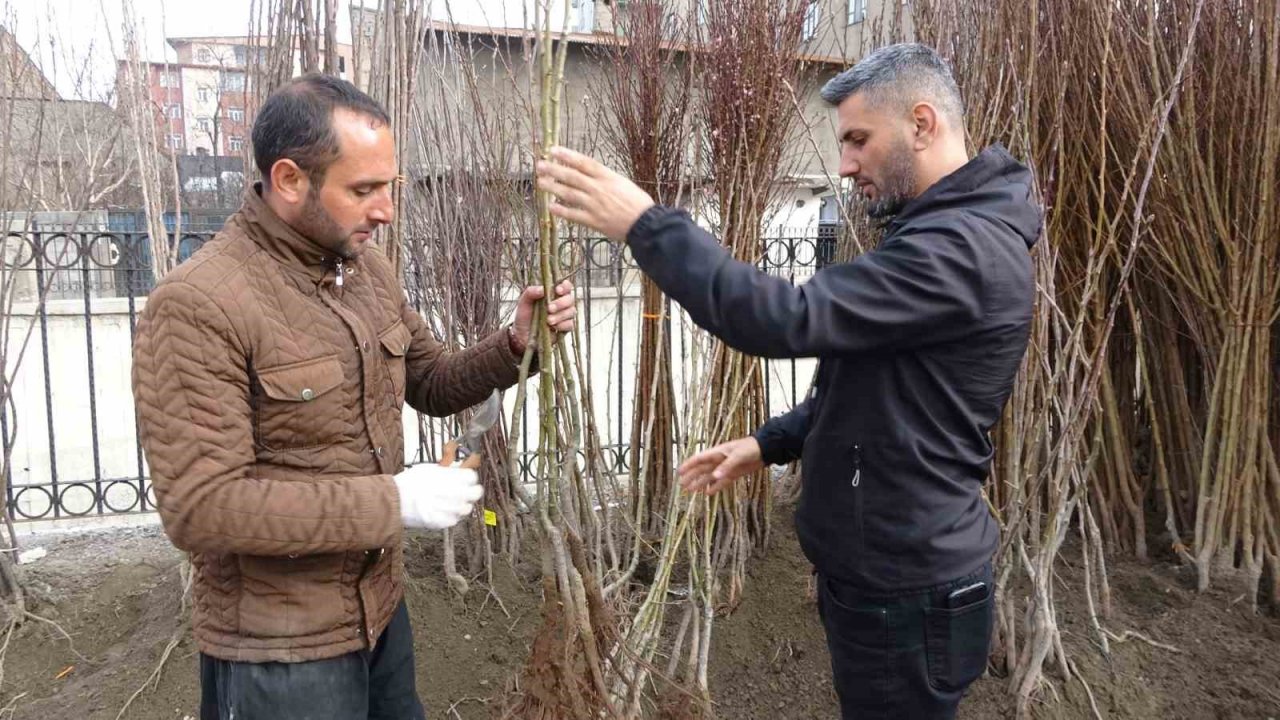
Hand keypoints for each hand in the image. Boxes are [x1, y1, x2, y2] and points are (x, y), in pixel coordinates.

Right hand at [394, 443, 483, 528]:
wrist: (394, 501)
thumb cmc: (408, 483)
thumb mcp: (428, 469)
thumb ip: (447, 470)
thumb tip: (460, 468)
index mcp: (448, 476)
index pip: (472, 476)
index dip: (470, 478)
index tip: (467, 479)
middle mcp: (451, 492)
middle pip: (476, 493)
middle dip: (472, 491)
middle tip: (466, 491)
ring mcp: (447, 508)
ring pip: (467, 508)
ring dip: (462, 505)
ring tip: (452, 503)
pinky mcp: (441, 522)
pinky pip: (455, 520)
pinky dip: (451, 517)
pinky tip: (444, 512)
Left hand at [510, 280, 576, 354]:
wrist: (523, 335)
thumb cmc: (525, 315)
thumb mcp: (524, 302)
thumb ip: (531, 292)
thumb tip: (543, 289)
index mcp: (554, 294)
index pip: (566, 286)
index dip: (565, 287)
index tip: (557, 290)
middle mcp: (562, 303)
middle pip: (570, 299)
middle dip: (561, 303)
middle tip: (549, 308)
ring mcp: (565, 316)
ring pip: (571, 312)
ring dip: (560, 315)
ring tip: (548, 320)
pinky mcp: (566, 328)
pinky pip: (570, 324)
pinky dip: (563, 325)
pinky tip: (554, 327)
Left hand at [534, 146, 655, 241]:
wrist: (645, 223)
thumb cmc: (637, 202)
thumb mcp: (622, 183)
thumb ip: (605, 178)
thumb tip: (589, 174)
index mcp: (607, 177)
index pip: (583, 162)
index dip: (567, 155)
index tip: (553, 150)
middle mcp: (598, 188)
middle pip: (572, 176)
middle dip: (554, 169)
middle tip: (540, 165)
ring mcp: (594, 205)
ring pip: (568, 193)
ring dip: (553, 187)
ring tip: (541, 182)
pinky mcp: (593, 221)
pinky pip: (573, 214)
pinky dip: (561, 211)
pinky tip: (550, 207)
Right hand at [678, 437, 764, 494]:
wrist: (764, 450)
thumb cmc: (749, 448)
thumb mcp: (738, 455)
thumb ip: (726, 466)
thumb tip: (714, 477)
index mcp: (717, 453)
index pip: (699, 459)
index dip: (689, 465)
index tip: (679, 472)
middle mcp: (718, 461)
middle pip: (702, 470)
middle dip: (691, 477)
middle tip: (681, 485)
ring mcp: (725, 468)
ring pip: (709, 477)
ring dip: (700, 483)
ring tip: (690, 491)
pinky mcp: (733, 474)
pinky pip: (721, 482)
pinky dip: (715, 487)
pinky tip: (708, 493)